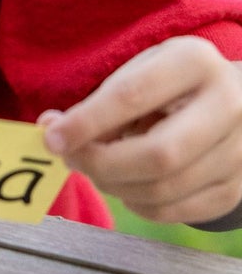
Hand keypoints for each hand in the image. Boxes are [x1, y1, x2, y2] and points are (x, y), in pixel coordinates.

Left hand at [39, 37, 241, 225]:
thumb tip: (52, 130)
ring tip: (95, 167)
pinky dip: (138, 204)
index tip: (52, 137)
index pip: (133, 96)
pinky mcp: (235, 188)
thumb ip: (100, 101)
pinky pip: (175, 211)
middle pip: (158, 154)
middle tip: (71, 159)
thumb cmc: (173, 83)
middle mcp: (227, 106)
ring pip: (164, 189)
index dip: (87, 122)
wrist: (237, 99)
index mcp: (196, 62)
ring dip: (115, 185)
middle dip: (101, 163)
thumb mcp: (142, 71)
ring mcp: (237, 152)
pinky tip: (125, 185)